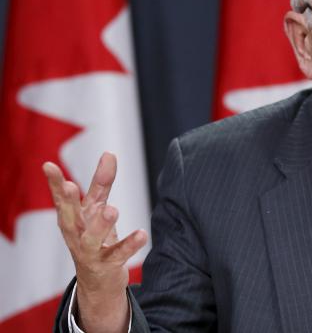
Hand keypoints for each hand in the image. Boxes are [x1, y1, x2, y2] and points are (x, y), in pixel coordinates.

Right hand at [44, 152, 147, 332]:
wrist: (98, 280)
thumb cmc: (92, 236)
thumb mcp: (96, 209)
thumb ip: (102, 182)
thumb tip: (109, 153)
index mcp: (72, 219)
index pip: (61, 199)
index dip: (54, 183)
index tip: (48, 165)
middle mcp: (76, 235)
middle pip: (68, 219)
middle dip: (68, 203)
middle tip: (70, 185)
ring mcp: (89, 252)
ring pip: (91, 239)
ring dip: (100, 225)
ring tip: (113, 210)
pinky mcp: (107, 265)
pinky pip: (118, 255)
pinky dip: (129, 245)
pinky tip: (142, 234)